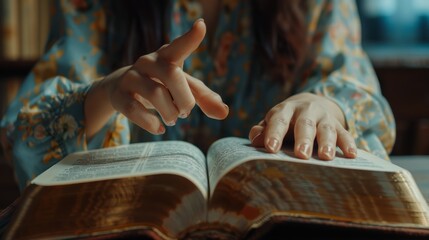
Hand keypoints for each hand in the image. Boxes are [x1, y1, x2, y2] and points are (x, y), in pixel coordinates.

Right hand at [85, 19, 228, 136]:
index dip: (191, 37)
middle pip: (172, 76)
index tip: (201, 26)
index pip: (180, 45)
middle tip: (186, 112)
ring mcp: (131, 77)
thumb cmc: (160, 85)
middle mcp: (148, 61)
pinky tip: (159, 128)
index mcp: (167, 55)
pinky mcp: (119, 95)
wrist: (122, 89)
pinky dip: (151, 124)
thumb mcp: (182, 88)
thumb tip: (224, 113)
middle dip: (184, 99)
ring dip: (170, 113)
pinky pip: (135, 110)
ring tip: (172, 119)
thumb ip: (203, 98)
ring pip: (156, 95)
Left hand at [248, 93, 356, 159]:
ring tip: (326, 157)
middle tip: (301, 154)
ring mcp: (323, 117)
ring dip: (327, 142)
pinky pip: (345, 133)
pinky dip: (349, 144)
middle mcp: (305, 110)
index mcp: (285, 110)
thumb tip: (255, 140)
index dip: (274, 134)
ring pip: (326, 129)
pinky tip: (352, 155)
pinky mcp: (338, 125)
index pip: (279, 121)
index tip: (271, 148)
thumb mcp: (272, 122)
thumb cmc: (285, 120)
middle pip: (305, 123)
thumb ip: (262, 131)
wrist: (310, 103)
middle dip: (303, 139)